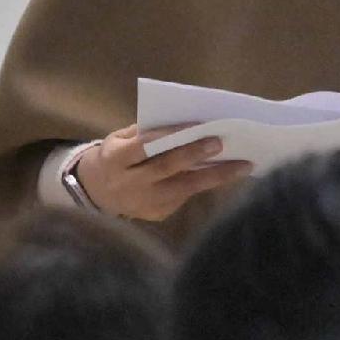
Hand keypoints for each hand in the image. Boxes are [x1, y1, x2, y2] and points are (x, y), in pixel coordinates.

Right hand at [71, 126, 250, 223]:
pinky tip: (226, 175)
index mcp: (115, 160)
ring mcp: (143, 204)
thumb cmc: (116, 157)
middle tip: (221, 143)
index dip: (170, 136)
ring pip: (183, 189)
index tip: (197, 125)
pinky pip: (185, 197)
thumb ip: (145, 132)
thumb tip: (185, 124)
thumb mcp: (119, 139)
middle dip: (195, 155)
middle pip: (166, 169)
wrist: (97, 191)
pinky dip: (205, 184)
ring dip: (215, 176)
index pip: (144, 146)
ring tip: (242, 166)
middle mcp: (128, 185)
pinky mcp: (156, 215)